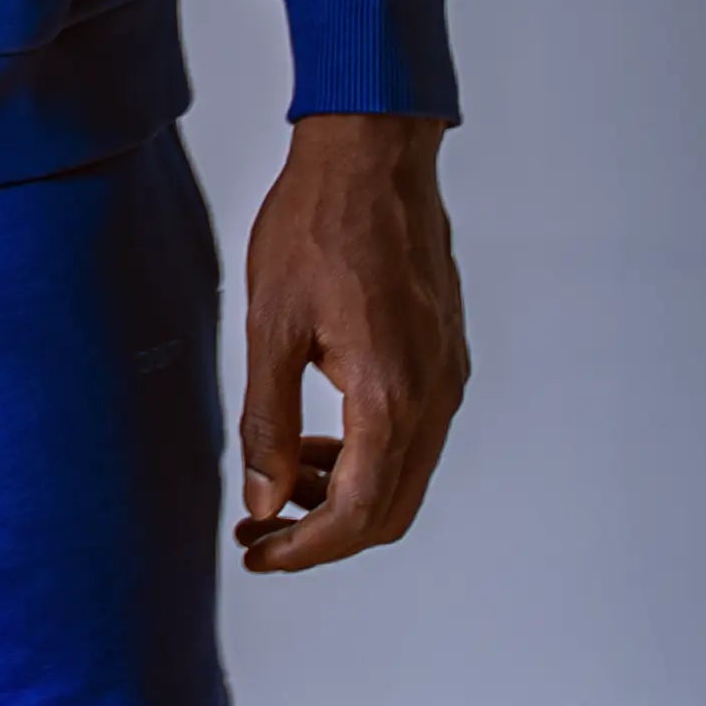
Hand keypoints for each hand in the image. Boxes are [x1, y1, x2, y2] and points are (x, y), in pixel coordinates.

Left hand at [235, 115, 467, 572]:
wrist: (373, 154)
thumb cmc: (317, 225)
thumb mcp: (271, 325)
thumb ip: (269, 420)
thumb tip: (264, 497)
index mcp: (391, 396)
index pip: (359, 514)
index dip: (306, 549)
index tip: (258, 551)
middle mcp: (434, 396)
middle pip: (390, 511)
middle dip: (323, 532)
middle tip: (261, 527)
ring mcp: (446, 375)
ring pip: (404, 474)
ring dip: (345, 493)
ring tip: (280, 476)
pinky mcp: (444, 355)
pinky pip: (414, 433)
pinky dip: (367, 453)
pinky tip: (317, 434)